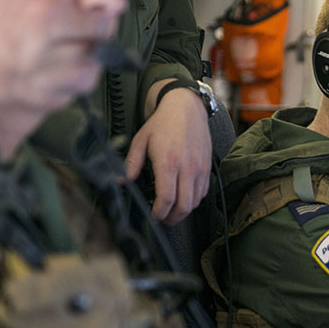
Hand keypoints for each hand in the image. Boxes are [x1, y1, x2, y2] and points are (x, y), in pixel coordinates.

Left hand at [126, 88, 211, 224]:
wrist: (187, 108)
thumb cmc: (162, 123)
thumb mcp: (140, 140)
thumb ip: (131, 163)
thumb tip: (121, 181)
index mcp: (168, 162)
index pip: (166, 198)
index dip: (159, 212)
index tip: (153, 215)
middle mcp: (187, 168)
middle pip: (184, 206)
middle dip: (172, 218)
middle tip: (162, 219)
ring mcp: (199, 168)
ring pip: (195, 202)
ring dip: (183, 211)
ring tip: (172, 211)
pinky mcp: (207, 167)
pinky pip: (203, 192)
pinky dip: (194, 200)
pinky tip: (183, 198)